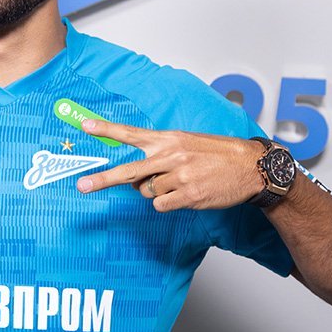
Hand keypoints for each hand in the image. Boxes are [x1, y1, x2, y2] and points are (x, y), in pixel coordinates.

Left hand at [75, 119, 264, 211]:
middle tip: (82, 185)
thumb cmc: (217, 153)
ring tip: (178, 182)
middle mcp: (170, 156)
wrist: (250, 166)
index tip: (84, 126)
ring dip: (155, 191)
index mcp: (168, 138)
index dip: (106, 130)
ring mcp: (179, 177)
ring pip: (146, 192)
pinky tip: (183, 194)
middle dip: (102, 179)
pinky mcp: (188, 196)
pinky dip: (166, 203)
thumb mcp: (186, 142)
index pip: (131, 133)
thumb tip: (136, 176)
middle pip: (128, 171)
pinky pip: (160, 205)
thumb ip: (159, 154)